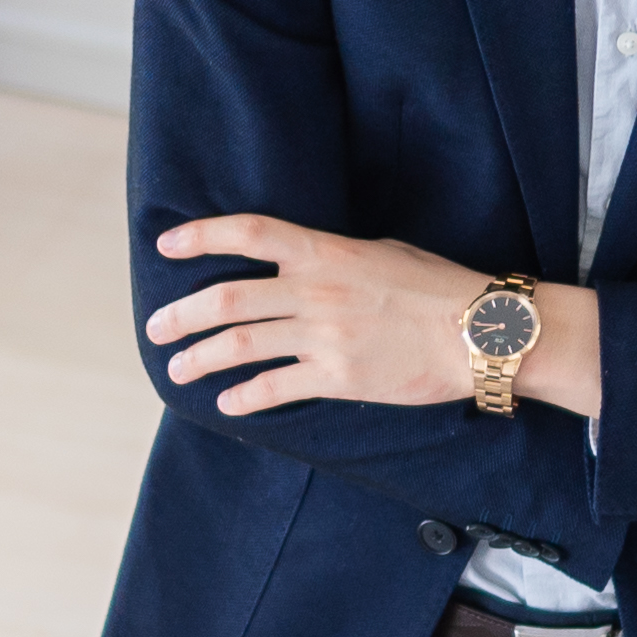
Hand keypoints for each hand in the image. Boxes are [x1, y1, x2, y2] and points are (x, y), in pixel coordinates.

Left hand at [146, 214, 519, 414]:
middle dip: (182, 315)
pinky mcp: (339, 377)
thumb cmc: (438, 287)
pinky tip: (228, 403)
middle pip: (228, 299)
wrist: (481, 331)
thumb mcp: (380, 252)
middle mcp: (315, 290)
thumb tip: (299, 262)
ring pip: (241, 346)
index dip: (201, 236)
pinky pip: (277, 388)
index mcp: (325, 251)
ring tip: (177, 368)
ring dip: (201, 358)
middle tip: (156, 327)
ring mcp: (324, 336)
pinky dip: (245, 397)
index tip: (168, 246)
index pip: (248, 233)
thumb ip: (332, 257)